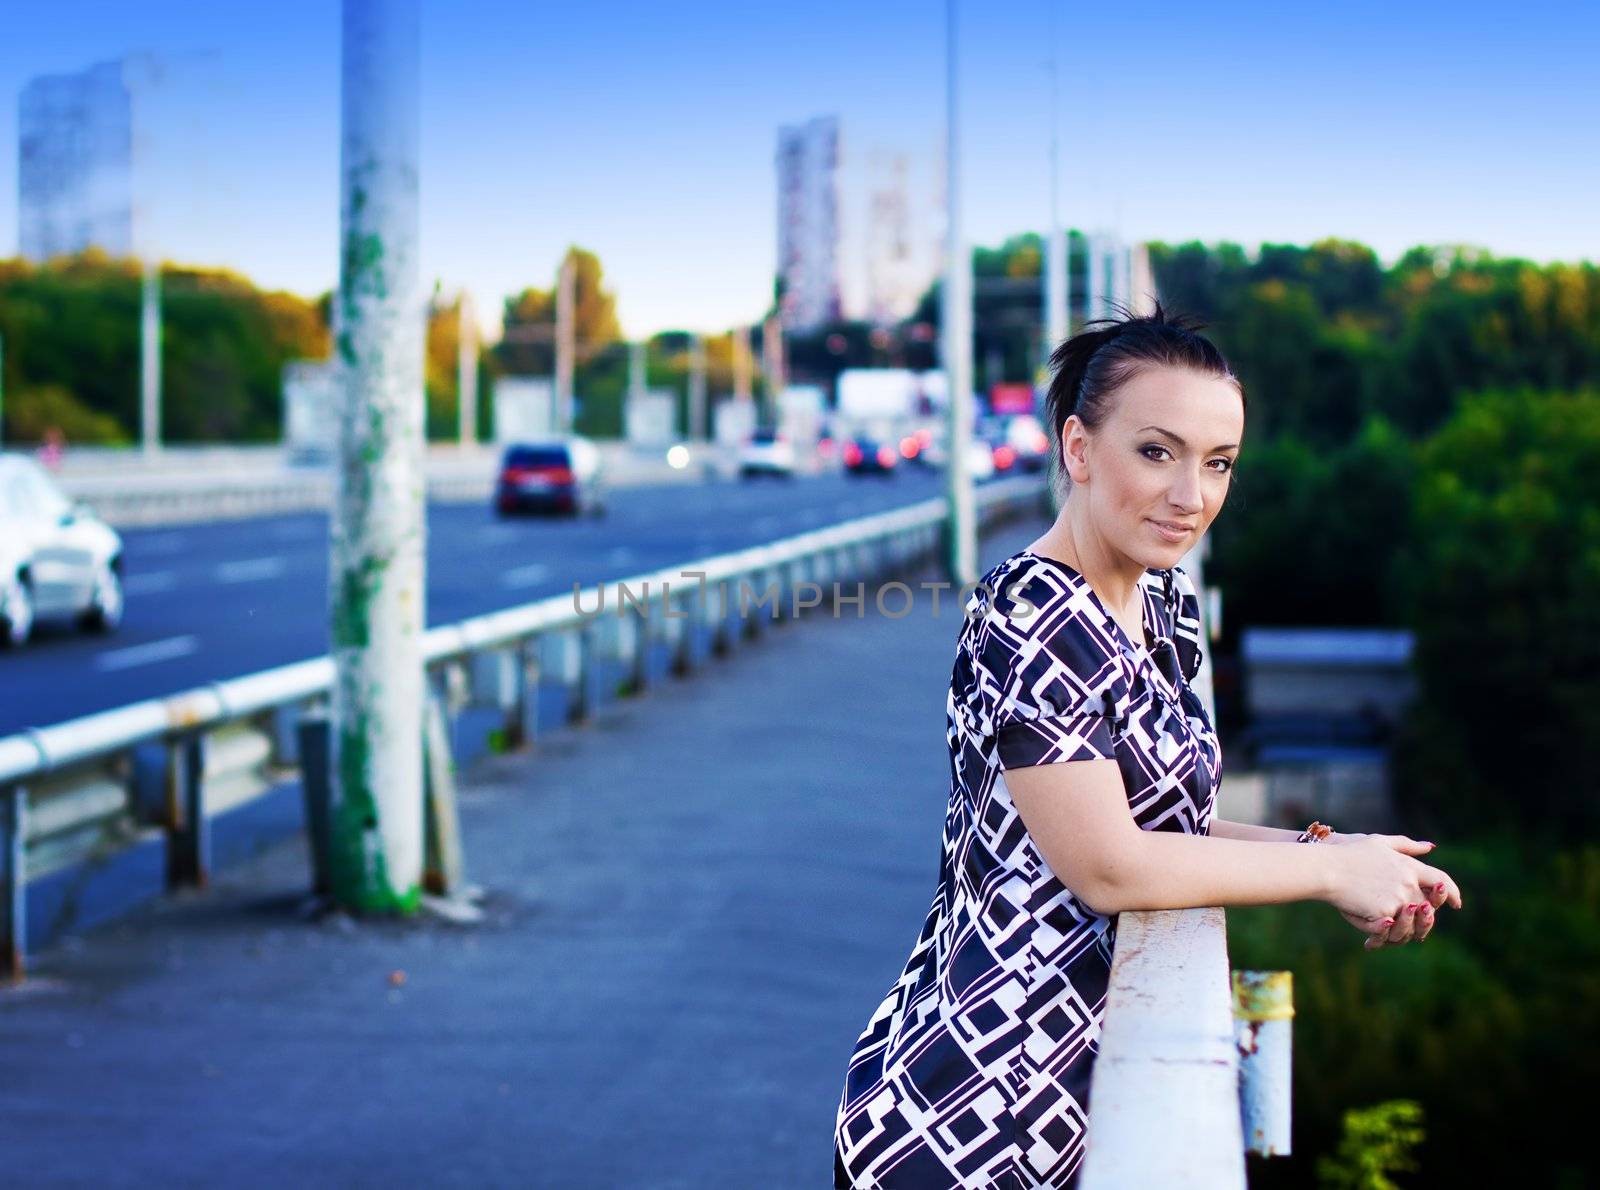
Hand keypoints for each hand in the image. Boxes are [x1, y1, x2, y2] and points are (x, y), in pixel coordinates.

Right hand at [1326, 835, 1461, 948]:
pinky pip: (1391, 929)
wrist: (1328, 869)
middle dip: (1422, 916)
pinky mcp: (1385, 913)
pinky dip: (1382, 934)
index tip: (1456, 903)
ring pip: (1412, 922)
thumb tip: (1431, 847)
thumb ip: (1406, 845)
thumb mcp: (1379, 842)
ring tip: (1389, 929)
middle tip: (1411, 923)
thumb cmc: (1349, 854)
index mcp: (1410, 866)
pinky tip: (1370, 938)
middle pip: (1427, 906)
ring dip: (1404, 927)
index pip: (1442, 881)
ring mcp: (1399, 899)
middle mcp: (1409, 883)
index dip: (1452, 893)